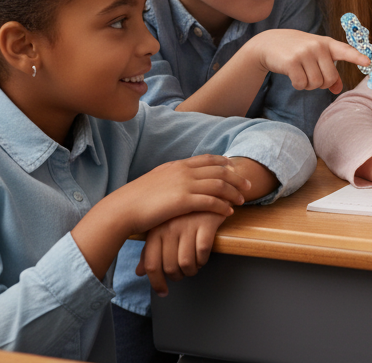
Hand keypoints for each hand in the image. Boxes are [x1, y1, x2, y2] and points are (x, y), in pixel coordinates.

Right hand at [112, 154, 249, 234]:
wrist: (123, 208)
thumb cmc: (135, 199)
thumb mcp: (155, 181)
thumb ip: (170, 178)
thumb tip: (177, 181)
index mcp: (177, 165)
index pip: (207, 159)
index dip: (223, 162)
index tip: (234, 167)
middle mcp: (183, 171)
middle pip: (218, 170)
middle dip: (236, 177)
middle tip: (248, 185)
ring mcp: (184, 185)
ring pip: (219, 185)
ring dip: (233, 193)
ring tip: (242, 200)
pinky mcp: (183, 201)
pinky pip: (211, 202)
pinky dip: (223, 206)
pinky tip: (229, 212)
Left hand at [137, 211, 226, 296]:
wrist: (208, 189)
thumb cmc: (183, 213)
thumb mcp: (163, 227)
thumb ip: (149, 250)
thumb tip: (139, 272)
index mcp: (156, 230)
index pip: (151, 264)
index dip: (156, 282)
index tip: (163, 291)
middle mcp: (170, 227)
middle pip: (170, 267)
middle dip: (177, 276)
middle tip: (182, 275)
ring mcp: (188, 225)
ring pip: (187, 263)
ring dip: (192, 270)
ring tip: (194, 267)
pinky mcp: (206, 223)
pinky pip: (203, 252)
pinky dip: (203, 260)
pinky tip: (203, 257)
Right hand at [249, 29, 370, 93]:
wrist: (269, 43)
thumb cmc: (297, 51)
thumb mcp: (315, 56)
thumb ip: (329, 72)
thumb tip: (338, 90)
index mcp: (327, 43)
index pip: (346, 51)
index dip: (358, 57)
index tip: (369, 62)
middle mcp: (318, 46)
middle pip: (330, 78)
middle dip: (321, 83)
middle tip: (311, 76)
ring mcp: (305, 53)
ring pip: (316, 83)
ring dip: (308, 85)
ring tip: (301, 74)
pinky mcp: (292, 61)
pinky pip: (302, 84)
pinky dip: (298, 85)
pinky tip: (293, 76)